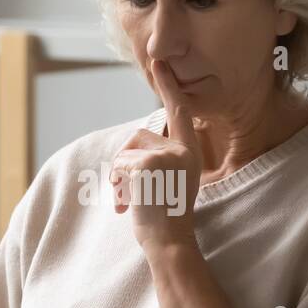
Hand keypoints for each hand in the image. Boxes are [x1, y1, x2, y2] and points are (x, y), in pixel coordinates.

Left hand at [109, 59, 201, 249]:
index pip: (179, 112)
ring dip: (119, 179)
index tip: (159, 62)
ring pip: (125, 152)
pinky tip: (130, 206)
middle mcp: (183, 149)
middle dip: (124, 165)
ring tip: (132, 203)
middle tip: (131, 196)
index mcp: (189, 151)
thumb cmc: (165, 219)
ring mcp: (167, 155)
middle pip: (137, 138)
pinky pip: (119, 167)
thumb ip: (158, 160)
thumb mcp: (167, 182)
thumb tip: (131, 148)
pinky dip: (117, 188)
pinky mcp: (149, 164)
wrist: (170, 245)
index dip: (168, 86)